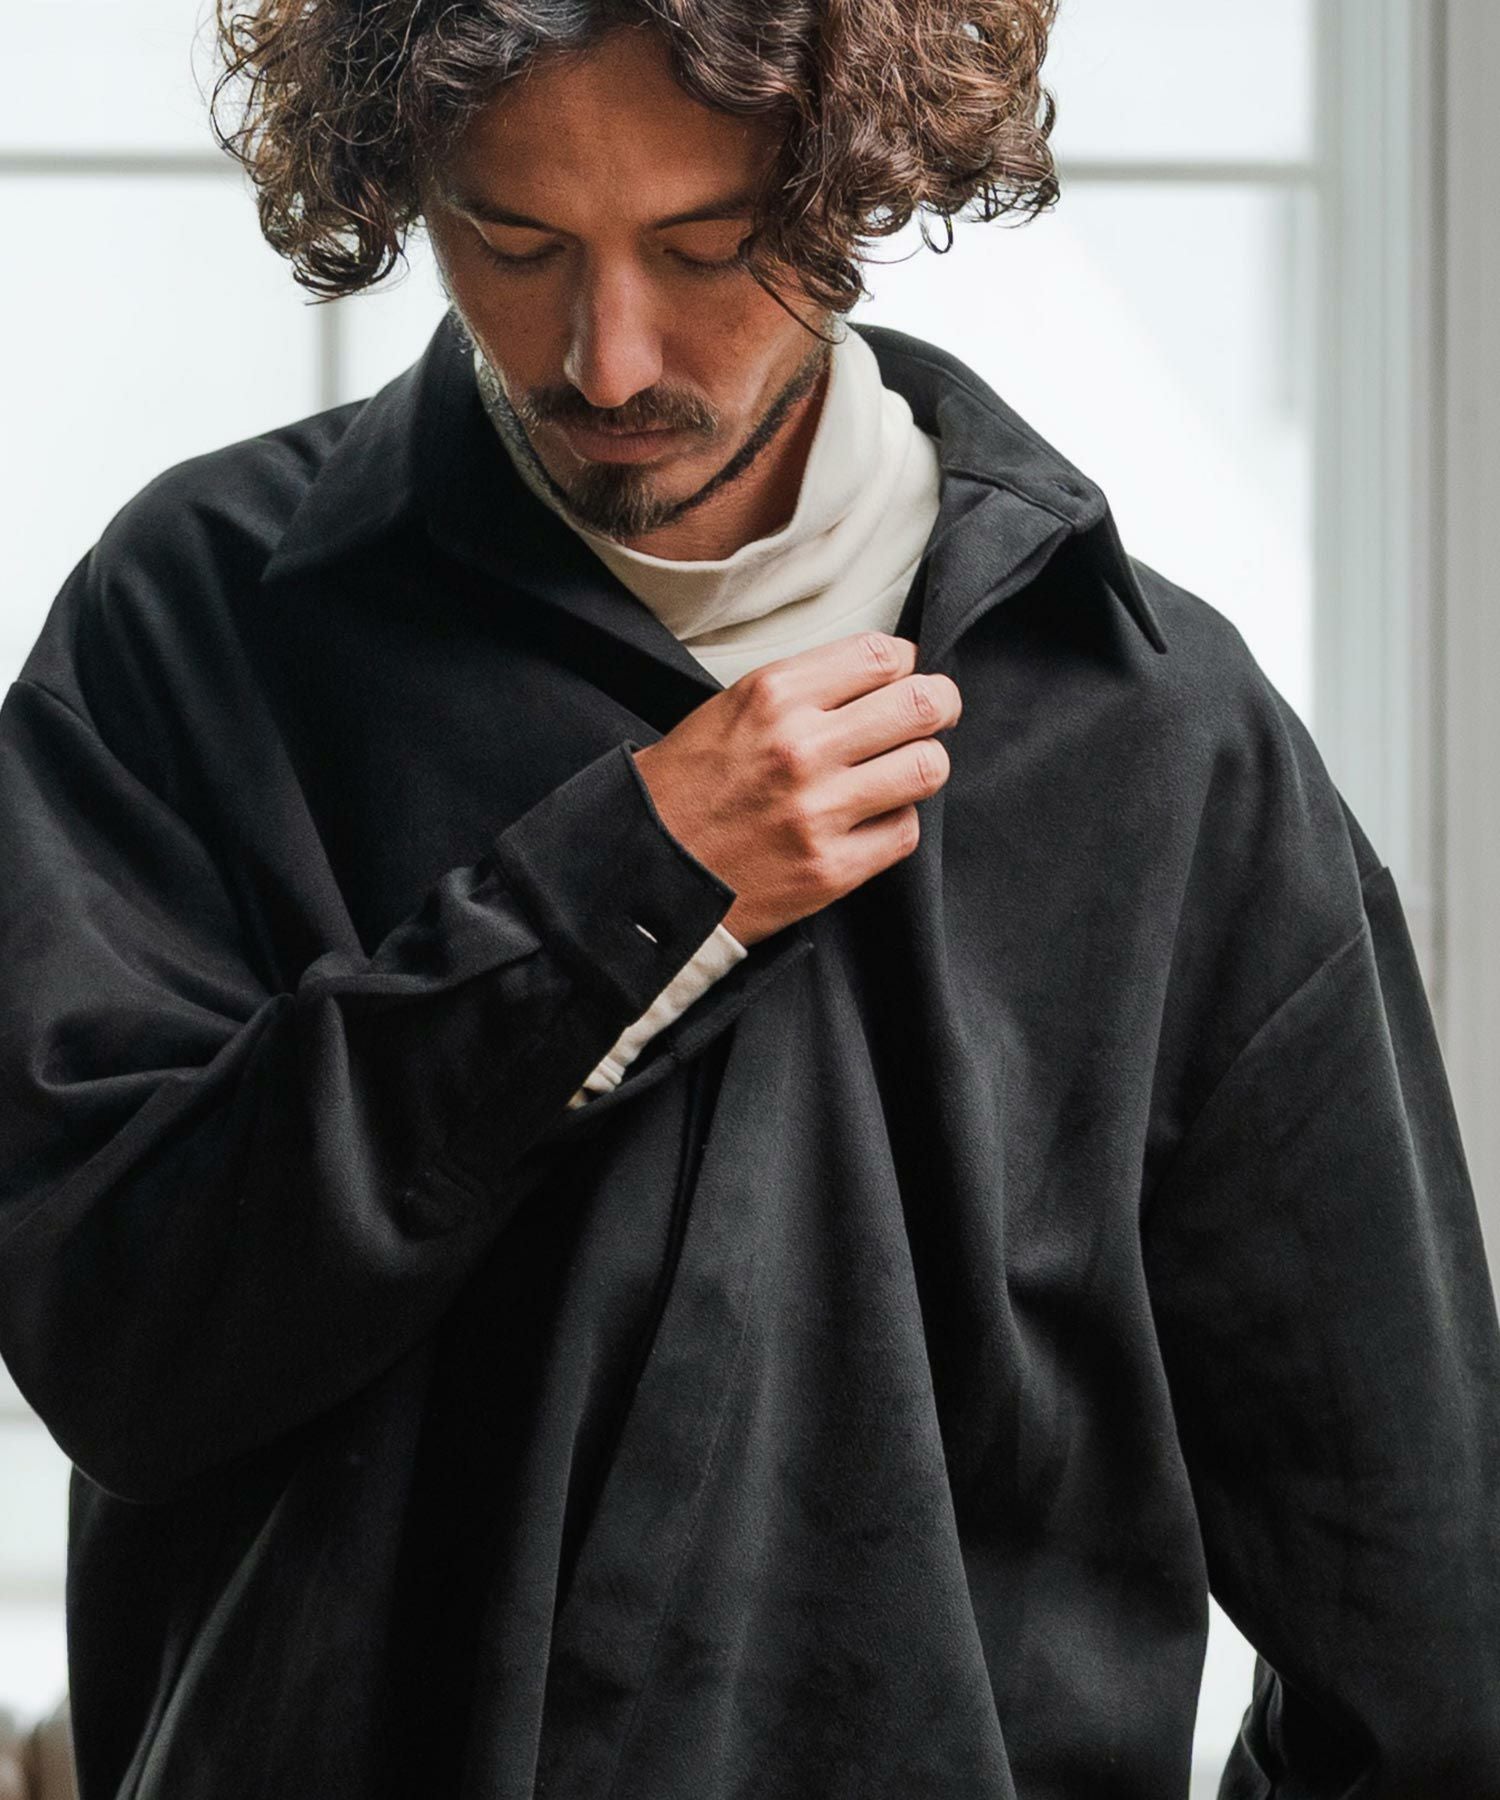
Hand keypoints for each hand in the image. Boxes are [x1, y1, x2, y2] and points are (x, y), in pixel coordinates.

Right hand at [632, 632, 961, 947]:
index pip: (885, 656)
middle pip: (923, 704)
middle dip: (938, 706)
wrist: (645, 873)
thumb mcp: (731, 709)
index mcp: (773, 695)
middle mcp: (801, 746)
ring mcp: (819, 810)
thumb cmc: (688, 788)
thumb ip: (805, 690)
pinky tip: (867, 822)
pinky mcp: (831, 868)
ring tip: (900, 771)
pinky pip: (905, 831)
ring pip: (927, 767)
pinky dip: (894, 824)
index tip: (900, 680)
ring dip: (921, 766)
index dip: (905, 666)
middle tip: (931, 716)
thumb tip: (884, 674)